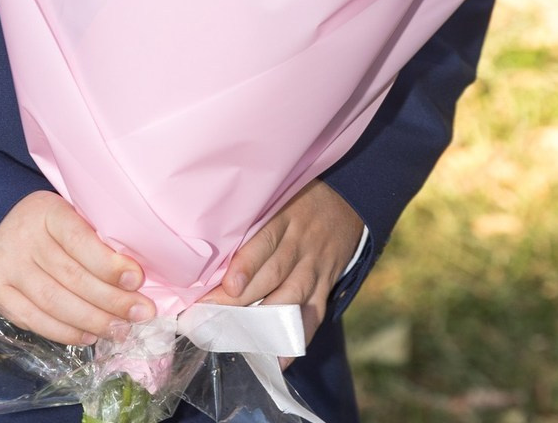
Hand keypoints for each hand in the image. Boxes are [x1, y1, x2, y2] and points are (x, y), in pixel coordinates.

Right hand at [0, 190, 155, 344]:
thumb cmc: (50, 226)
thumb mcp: (71, 216)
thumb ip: (96, 241)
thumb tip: (134, 280)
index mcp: (47, 211)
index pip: (80, 241)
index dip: (110, 265)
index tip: (137, 280)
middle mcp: (22, 238)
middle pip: (72, 277)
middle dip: (111, 301)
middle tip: (140, 314)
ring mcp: (5, 266)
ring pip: (55, 303)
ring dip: (92, 321)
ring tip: (119, 330)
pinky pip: (34, 320)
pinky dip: (65, 332)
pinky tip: (88, 336)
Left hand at [202, 181, 363, 363]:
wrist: (347, 200)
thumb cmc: (298, 200)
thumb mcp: (277, 198)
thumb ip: (252, 221)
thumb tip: (211, 252)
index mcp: (284, 219)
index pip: (263, 243)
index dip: (245, 266)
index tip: (225, 286)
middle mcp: (300, 244)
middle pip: (271, 276)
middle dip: (239, 301)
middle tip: (209, 318)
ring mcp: (315, 267)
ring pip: (290, 298)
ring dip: (263, 322)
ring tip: (236, 339)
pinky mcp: (326, 285)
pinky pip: (314, 316)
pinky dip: (297, 339)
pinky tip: (280, 359)